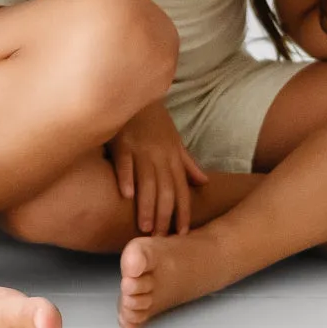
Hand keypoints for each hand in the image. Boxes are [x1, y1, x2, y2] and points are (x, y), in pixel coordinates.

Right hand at [108, 101, 208, 235]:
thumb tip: (204, 181)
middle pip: (166, 191)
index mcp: (173, 157)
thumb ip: (187, 162)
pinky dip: (126, 177)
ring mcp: (141, 148)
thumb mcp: (173, 138)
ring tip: (145, 228)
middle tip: (162, 240)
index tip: (182, 235)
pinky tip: (125, 194)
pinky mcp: (121, 140)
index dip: (183, 213)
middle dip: (165, 217)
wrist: (135, 87)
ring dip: (147, 206)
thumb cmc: (152, 116)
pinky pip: (125, 161)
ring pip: (148, 181)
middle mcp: (160, 156)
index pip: (182, 190)